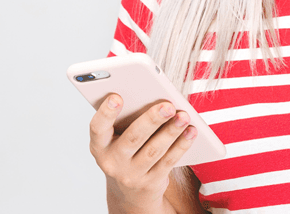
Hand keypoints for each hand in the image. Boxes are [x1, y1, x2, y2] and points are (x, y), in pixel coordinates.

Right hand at [89, 94, 196, 211]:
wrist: (130, 193)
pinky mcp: (150, 183)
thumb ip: (127, 119)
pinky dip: (181, 145)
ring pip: (154, 150)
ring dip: (171, 131)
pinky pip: (168, 161)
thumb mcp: (118, 138)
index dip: (105, 113)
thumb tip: (154, 95)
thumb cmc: (126, 151)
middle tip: (168, 106)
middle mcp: (112, 162)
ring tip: (184, 116)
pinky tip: (191, 131)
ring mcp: (131, 175)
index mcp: (100, 146)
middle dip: (152, 120)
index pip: (98, 128)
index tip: (116, 96)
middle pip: (133, 138)